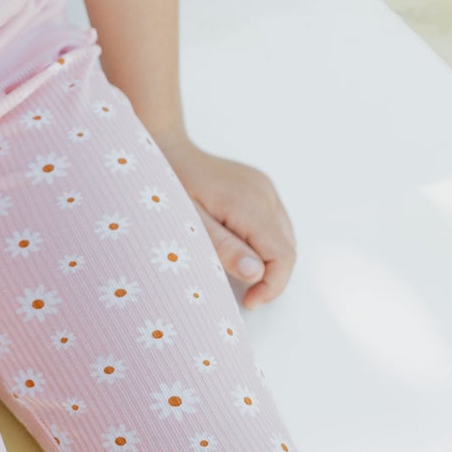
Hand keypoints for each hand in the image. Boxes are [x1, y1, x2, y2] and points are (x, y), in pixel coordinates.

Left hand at [154, 129, 295, 308]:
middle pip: (288, 248)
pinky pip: (274, 223)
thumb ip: (223, 248)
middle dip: (272, 278)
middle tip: (245, 296)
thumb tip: (257, 274)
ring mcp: (264, 188)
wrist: (163, 148)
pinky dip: (265, 244)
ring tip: (240, 276)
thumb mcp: (189, 225)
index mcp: (248, 204)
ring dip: (270, 262)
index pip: (283, 255)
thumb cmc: (167, 189)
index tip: (249, 302)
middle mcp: (264, 193)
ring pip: (284, 237)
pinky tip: (241, 252)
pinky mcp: (260, 187)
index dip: (273, 286)